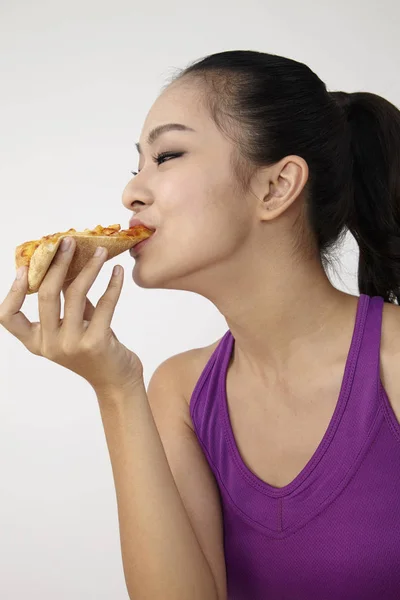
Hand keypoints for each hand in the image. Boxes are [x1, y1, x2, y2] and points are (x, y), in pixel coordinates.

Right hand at [0, 237, 143, 393]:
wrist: (116, 380)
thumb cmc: (93, 347)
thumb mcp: (74, 325)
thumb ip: (66, 300)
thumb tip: (66, 261)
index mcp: (36, 341)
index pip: (8, 318)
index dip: (12, 292)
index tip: (23, 268)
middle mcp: (49, 345)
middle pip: (46, 295)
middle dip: (57, 263)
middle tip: (68, 242)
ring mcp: (71, 345)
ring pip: (75, 294)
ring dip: (89, 268)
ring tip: (99, 251)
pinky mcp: (95, 343)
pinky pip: (104, 305)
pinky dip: (113, 285)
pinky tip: (117, 271)